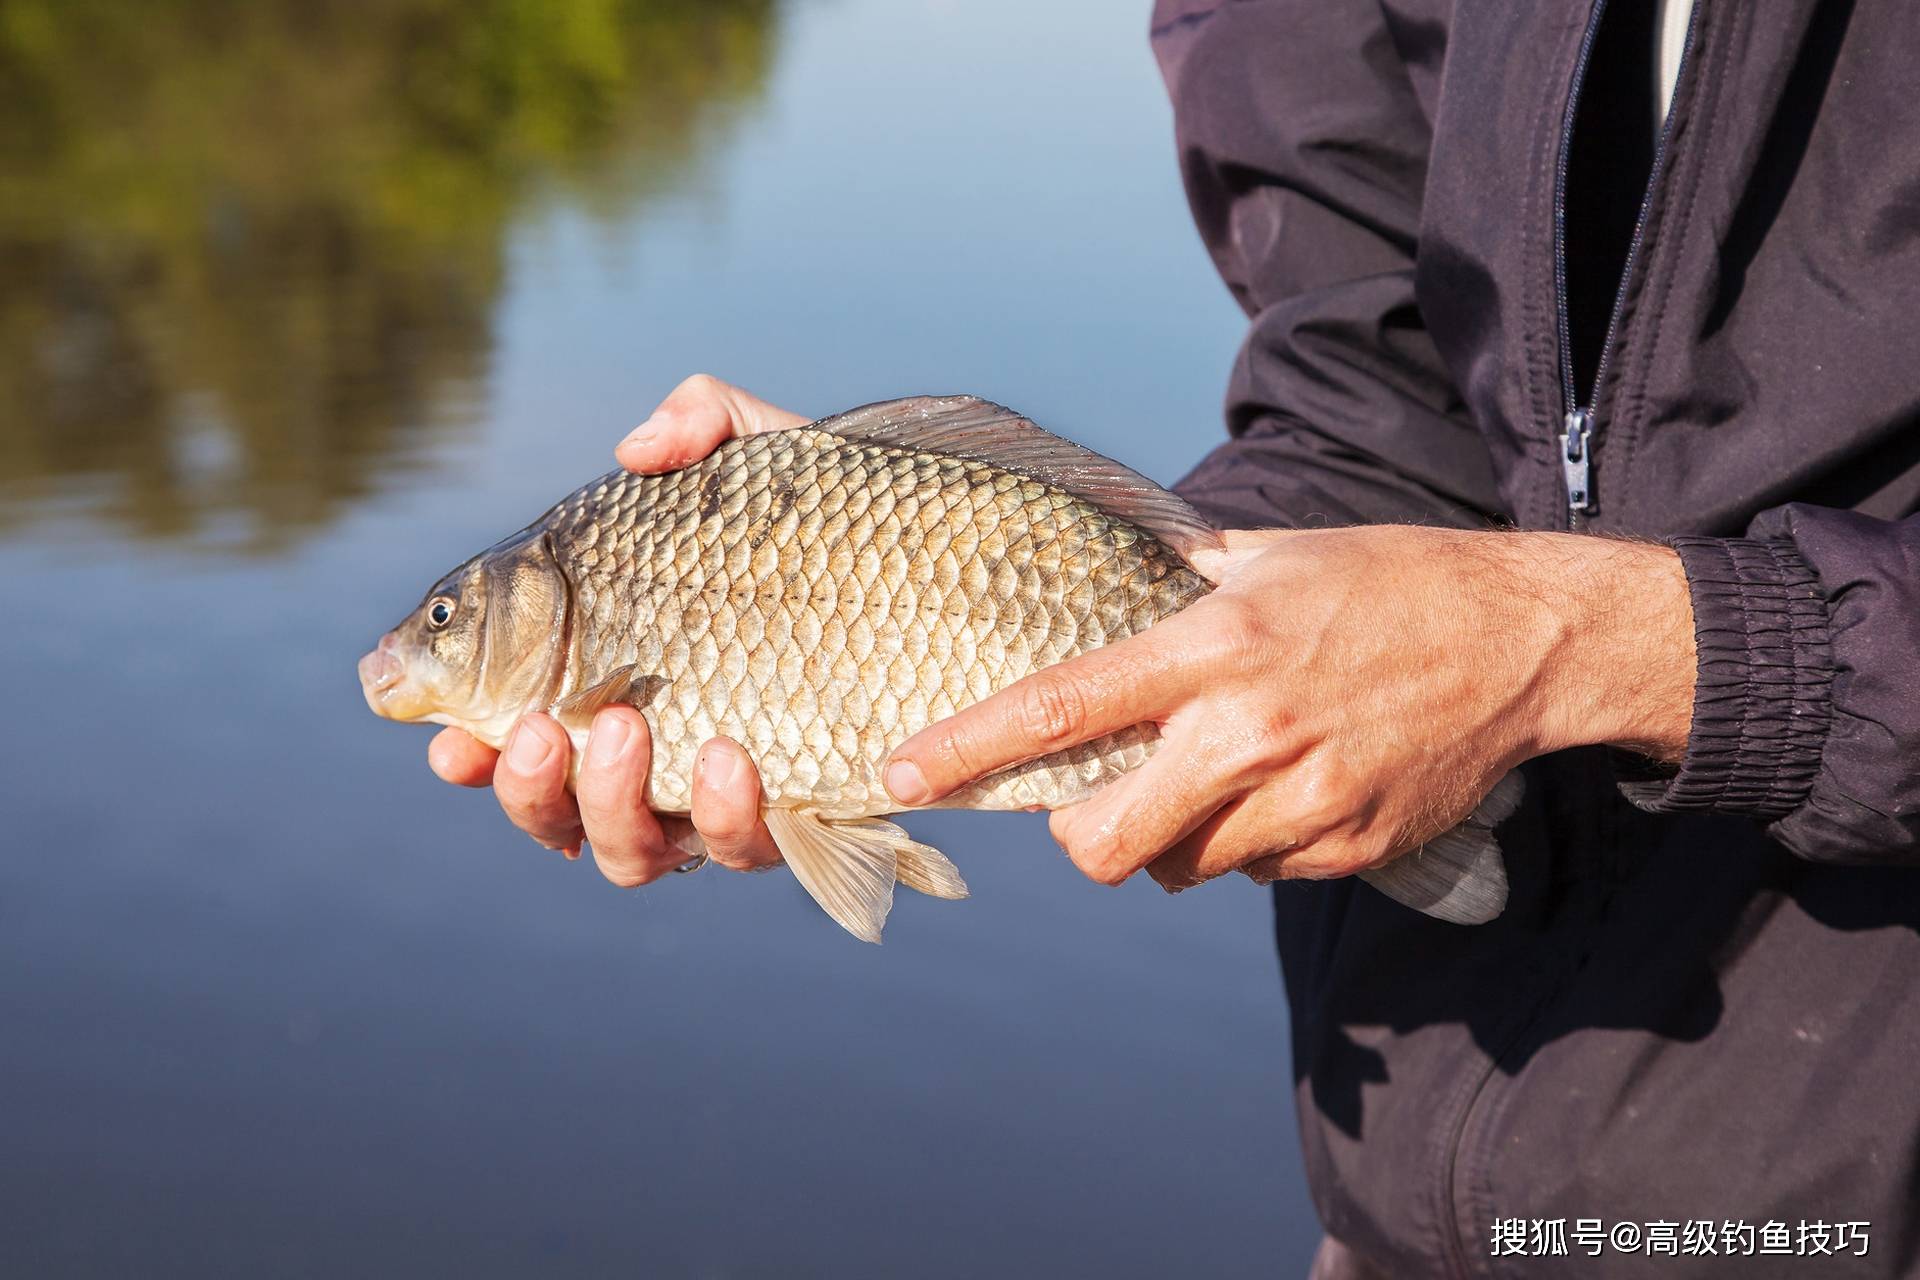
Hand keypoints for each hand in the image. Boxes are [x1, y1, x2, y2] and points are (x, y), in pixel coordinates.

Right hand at [429, 374, 806, 884]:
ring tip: (628, 727)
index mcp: (616, 682)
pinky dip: (725, 816)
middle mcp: (658, 757)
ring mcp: (724, 800)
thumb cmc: (842, 525)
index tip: (448, 736)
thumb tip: (635, 449)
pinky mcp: (800, 821)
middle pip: (557, 814)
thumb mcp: (770, 454)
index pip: (521, 733)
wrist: (962, 581)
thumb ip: (700, 423)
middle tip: (533, 729)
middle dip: (529, 788)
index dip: (472, 749)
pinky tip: (732, 759)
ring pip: (634, 854)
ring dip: (610, 803)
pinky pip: (746, 852)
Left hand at [880, 526, 1695, 892]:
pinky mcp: (1347, 847)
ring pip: (1181, 868)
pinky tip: (1290, 786)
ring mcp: (1302, 801)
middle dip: (1081, 837)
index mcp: (1214, 647)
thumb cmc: (1389, 581)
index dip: (969, 748)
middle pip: (1106, 843)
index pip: (1062, 706)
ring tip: (1220, 775)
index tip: (901, 772)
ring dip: (1173, 838)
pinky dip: (1248, 844)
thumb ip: (1178, 580)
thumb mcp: (1272, 554)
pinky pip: (1256, 873)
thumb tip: (1100, 574)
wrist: (1526, 639)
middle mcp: (1247, 732)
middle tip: (1095, 805)